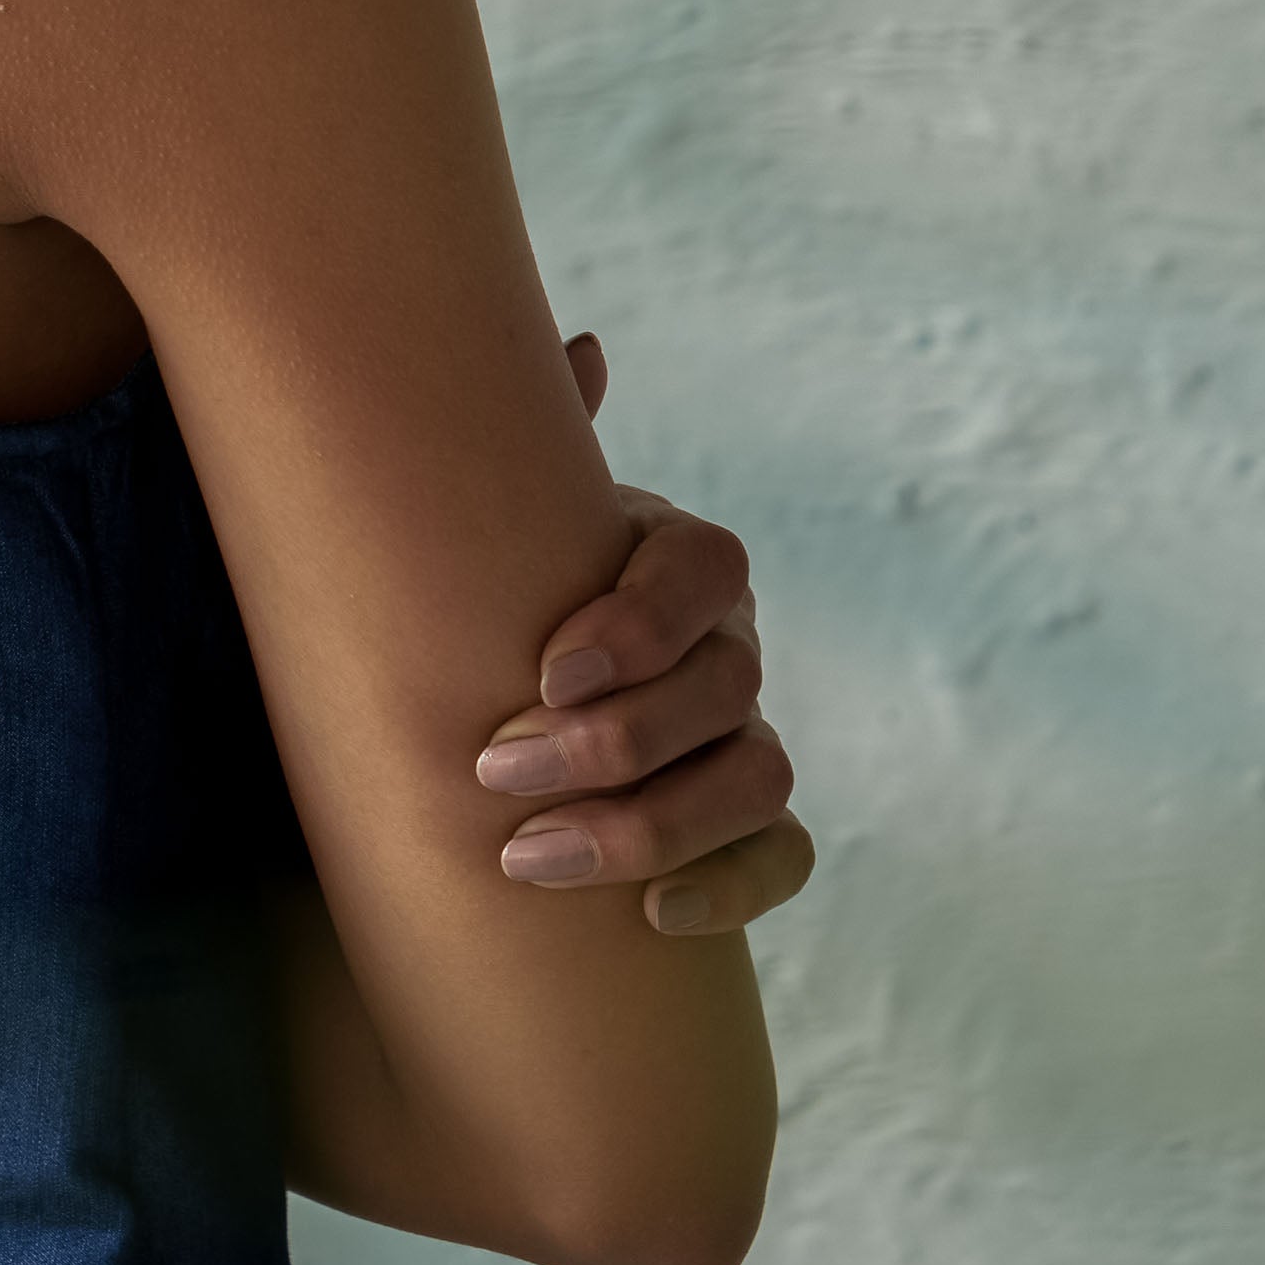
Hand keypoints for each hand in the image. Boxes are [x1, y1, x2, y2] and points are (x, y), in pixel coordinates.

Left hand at [478, 331, 814, 938]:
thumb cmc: (487, 598)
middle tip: (495, 767)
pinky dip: (728, 887)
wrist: (483, 713)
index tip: (545, 670)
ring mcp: (748, 739)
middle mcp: (729, 645)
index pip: (706, 568)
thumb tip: (586, 348)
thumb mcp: (492, 520)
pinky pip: (782, 858)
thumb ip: (523, 437)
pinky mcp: (750, 830)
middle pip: (727, 686)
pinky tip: (649, 916)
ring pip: (757, 779)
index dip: (640, 622)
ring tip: (528, 856)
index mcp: (676, 560)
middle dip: (615, 739)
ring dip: (651, 824)